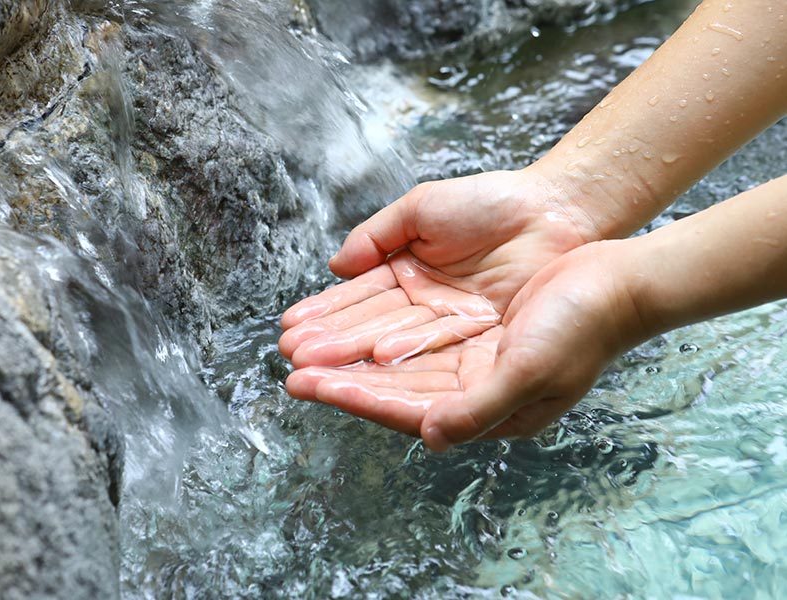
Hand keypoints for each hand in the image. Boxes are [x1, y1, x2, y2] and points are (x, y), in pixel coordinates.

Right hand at [279, 168, 599, 367]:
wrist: (554, 210)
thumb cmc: (491, 202)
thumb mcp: (422, 209)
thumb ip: (377, 235)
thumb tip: (335, 266)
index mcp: (406, 276)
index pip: (358, 301)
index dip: (325, 316)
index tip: (291, 330)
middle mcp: (423, 309)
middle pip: (369, 332)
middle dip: (330, 348)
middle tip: (293, 362)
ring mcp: (450, 329)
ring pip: (395, 348)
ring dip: (355, 363)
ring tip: (314, 374)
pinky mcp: (479, 345)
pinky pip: (435, 355)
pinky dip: (402, 362)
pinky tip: (369, 365)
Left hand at [285, 241, 648, 448]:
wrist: (618, 278)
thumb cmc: (584, 327)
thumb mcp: (533, 370)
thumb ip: (480, 408)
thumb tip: (431, 436)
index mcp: (485, 407)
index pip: (405, 408)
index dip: (354, 396)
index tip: (308, 384)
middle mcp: (471, 385)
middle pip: (391, 384)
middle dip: (340, 376)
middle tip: (290, 368)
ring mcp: (468, 354)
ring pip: (395, 356)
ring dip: (352, 350)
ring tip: (306, 343)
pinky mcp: (468, 323)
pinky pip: (412, 326)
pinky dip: (378, 323)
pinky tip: (349, 320)